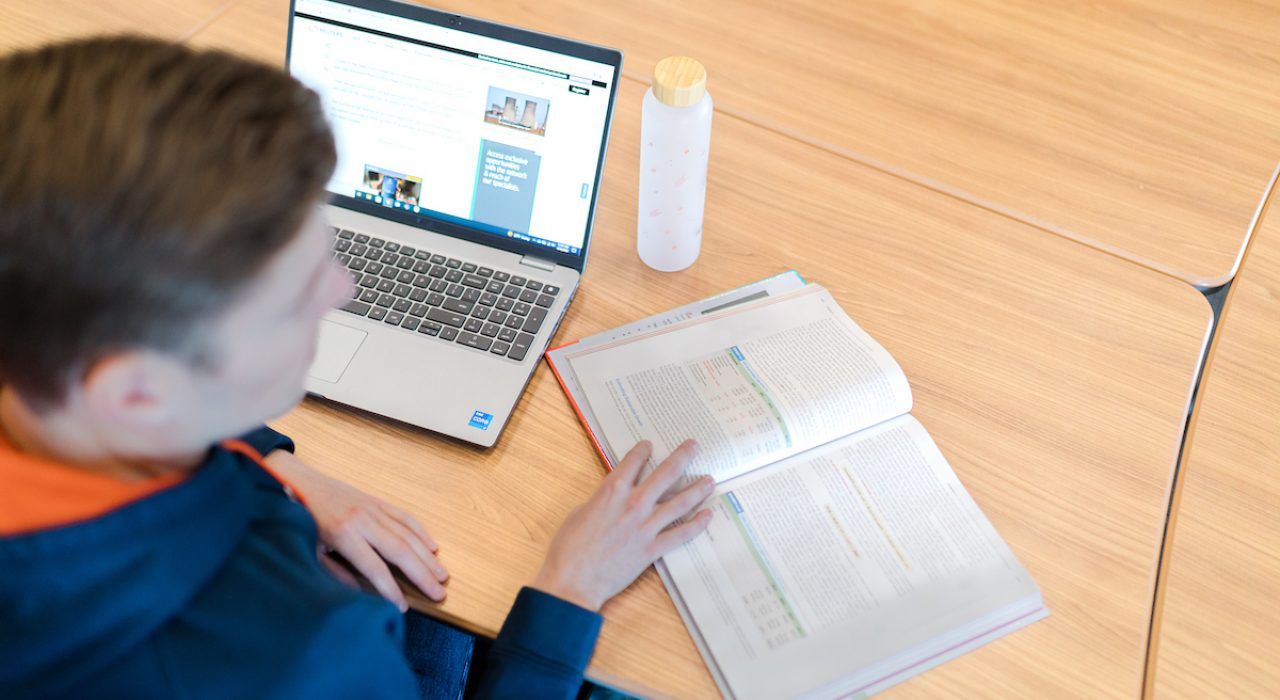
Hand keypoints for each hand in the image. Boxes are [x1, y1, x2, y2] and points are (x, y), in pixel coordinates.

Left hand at [264, 450, 448, 610]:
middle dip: (422, 574)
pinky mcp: (377, 501)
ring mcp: (373, 508)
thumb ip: (337, 574)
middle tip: (440, 593)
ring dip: (427, 556)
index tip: (403, 607)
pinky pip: (404, 516)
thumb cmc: (302, 520)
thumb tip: (361, 595)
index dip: (391, 590)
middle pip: (400, 551)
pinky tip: (432, 547)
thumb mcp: (311, 552)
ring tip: (443, 575)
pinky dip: (421, 532)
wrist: (299, 482)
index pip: (375, 568)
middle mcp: (363, 520)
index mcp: (343, 535)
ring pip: (407, 534)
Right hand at [530, 440, 714, 611]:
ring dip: (697, 489)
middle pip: (666, 474)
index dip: (643, 450)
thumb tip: (612, 497)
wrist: (575, 580)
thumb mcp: (579, 512)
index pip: (633, 461)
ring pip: (680, 502)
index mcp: (612, 491)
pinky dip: (697, 525)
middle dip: (682, 457)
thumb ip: (601, 500)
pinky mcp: (652, 549)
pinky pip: (681, 534)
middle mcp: (634, 504)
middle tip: (694, 446)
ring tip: (709, 480)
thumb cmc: (569, 547)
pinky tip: (707, 516)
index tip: (649, 445)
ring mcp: (646, 527)